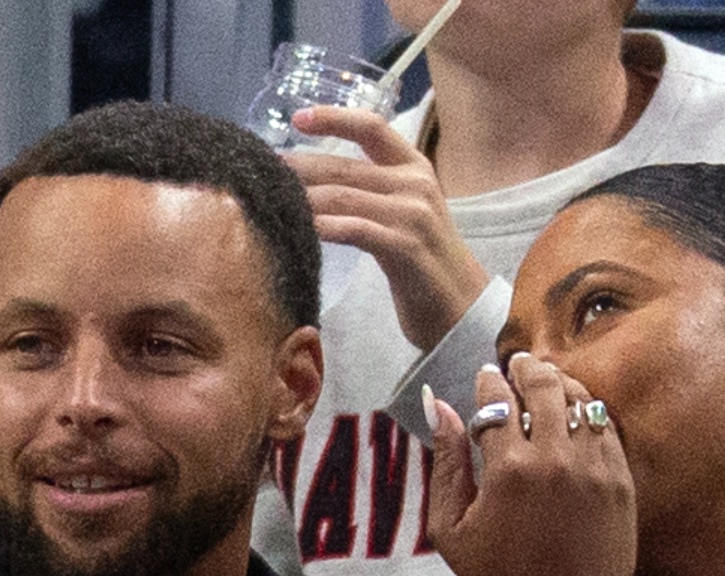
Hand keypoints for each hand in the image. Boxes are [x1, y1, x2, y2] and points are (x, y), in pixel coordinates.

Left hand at [284, 105, 489, 349]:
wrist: (463, 309)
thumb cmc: (424, 265)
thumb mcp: (403, 216)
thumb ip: (371, 194)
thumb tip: (314, 186)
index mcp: (415, 168)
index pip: (372, 127)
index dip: (334, 118)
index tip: (298, 118)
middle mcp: (416, 184)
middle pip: (344, 166)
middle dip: (298, 167)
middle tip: (261, 171)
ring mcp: (413, 214)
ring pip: (343, 195)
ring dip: (301, 198)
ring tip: (268, 200)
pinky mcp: (406, 247)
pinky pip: (354, 230)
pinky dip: (323, 228)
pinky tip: (298, 230)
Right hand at [422, 356, 634, 575]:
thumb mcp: (450, 527)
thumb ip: (445, 461)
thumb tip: (438, 405)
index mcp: (508, 468)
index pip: (497, 399)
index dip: (488, 382)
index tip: (486, 376)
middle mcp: (556, 459)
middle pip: (543, 386)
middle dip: (526, 368)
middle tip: (519, 363)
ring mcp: (596, 469)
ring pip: (582, 400)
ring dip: (562, 384)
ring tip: (548, 381)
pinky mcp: (622, 483)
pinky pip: (608, 429)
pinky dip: (590, 413)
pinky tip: (577, 415)